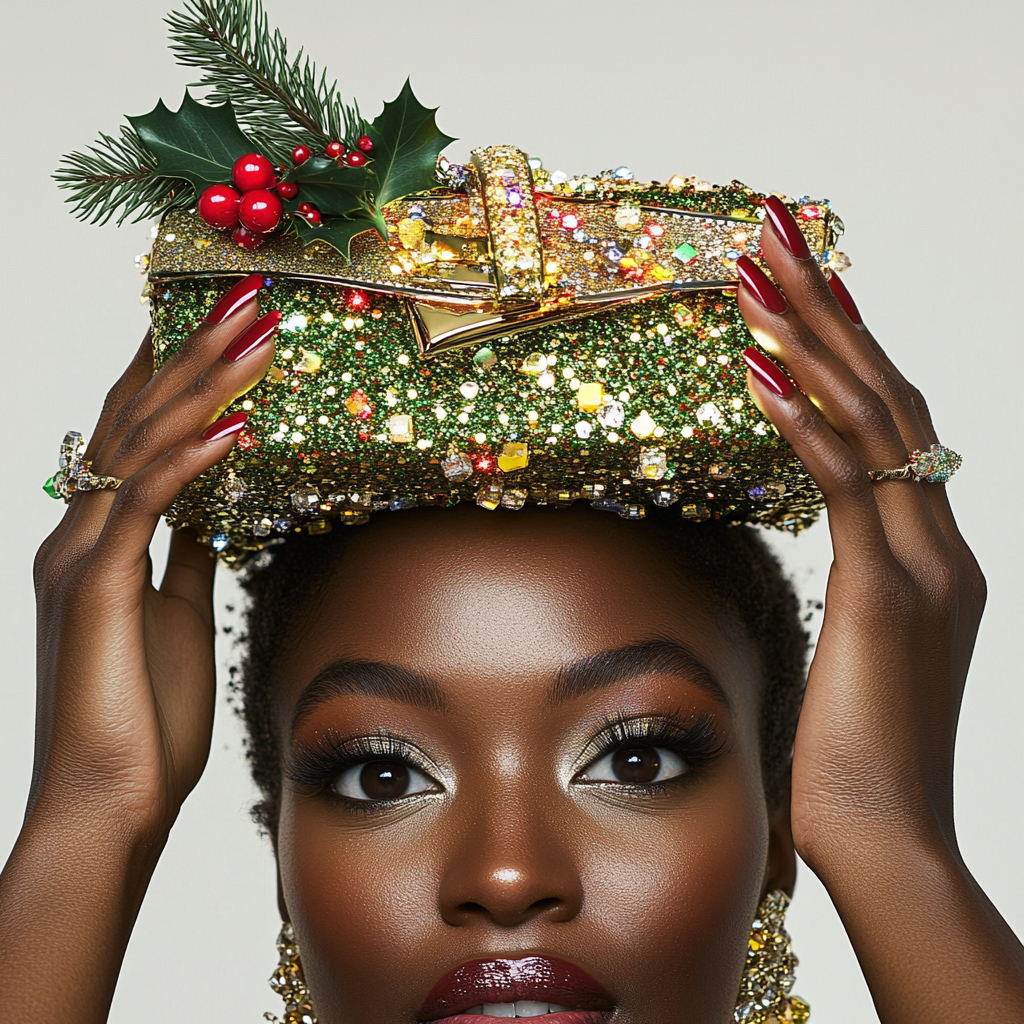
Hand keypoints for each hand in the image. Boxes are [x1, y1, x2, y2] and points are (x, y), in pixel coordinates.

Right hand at [30, 274, 277, 838]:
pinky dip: (192, 462)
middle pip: (136, 417)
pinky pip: (146, 507)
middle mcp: (78, 533)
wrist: (110, 803)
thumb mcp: (178, 611)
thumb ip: (186, 551)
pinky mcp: (93, 590)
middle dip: (193, 352)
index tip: (216, 320)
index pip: (134, 431)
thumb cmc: (144, 715)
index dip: (172, 370)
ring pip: (139, 445)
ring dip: (202, 384)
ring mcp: (81, 557)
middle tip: (245, 296)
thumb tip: (217, 501)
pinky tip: (236, 428)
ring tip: (255, 333)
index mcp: (99, 540)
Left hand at [738, 201, 1023, 1021]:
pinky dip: (805, 423)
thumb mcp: (856, 653)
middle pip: (889, 400)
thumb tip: (825, 557)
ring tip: (761, 277)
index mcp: (933, 559)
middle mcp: (941, 547)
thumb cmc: (852, 758)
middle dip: (832, 314)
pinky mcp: (888, 596)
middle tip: (782, 242)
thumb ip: (858, 592)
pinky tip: (758, 374)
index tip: (808, 296)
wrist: (883, 839)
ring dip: (814, 344)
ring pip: (873, 424)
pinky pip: (847, 486)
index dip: (851, 354)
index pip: (893, 429)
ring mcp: (925, 567)